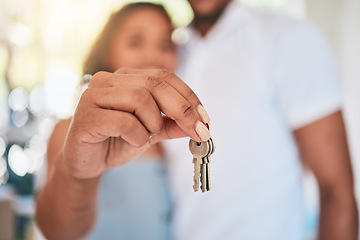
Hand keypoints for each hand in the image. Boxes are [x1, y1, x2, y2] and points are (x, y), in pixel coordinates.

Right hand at [62, 68, 210, 178]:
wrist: (85, 162)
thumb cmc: (117, 141)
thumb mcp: (151, 132)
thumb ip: (172, 125)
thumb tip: (199, 123)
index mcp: (125, 77)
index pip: (163, 76)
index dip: (188, 96)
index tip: (205, 118)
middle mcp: (107, 79)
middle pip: (154, 83)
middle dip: (182, 109)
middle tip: (198, 131)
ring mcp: (93, 95)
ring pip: (140, 99)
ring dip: (153, 124)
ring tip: (146, 136)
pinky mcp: (85, 115)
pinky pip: (124, 121)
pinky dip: (137, 136)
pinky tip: (132, 142)